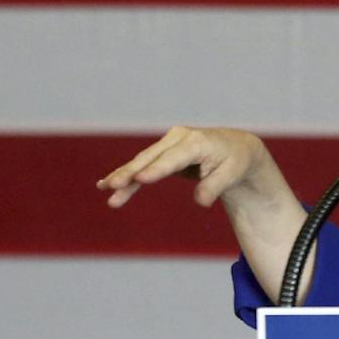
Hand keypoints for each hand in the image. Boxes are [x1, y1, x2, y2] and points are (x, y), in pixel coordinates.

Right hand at [97, 125, 283, 211]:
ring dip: (123, 176)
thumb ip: (215, 187)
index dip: (155, 170)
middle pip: (149, 159)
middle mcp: (178, 138)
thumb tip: (200, 201)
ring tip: (104, 189)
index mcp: (196, 142)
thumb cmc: (235, 162)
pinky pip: (143, 165)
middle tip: (111, 186)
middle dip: (129, 173)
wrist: (235, 148)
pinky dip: (127, 175)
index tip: (139, 180)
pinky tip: (109, 185)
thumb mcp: (232, 175)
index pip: (172, 159)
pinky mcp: (163, 153)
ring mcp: (168, 143)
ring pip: (141, 162)